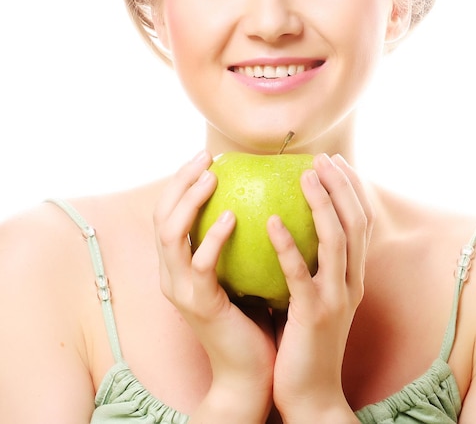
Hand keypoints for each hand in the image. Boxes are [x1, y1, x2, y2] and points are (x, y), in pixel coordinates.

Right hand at [153, 151, 274, 421]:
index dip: (182, 181)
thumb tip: (263, 196)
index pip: (169, 213)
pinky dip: (213, 238)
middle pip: (160, 216)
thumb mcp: (242, 269)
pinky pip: (200, 265)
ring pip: (170, 235)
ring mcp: (181, 291)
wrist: (251, 371)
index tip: (207, 156)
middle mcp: (171, 274)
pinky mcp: (199, 306)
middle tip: (205, 157)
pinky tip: (232, 217)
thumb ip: (240, 239)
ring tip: (212, 178)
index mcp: (180, 265)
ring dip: (188, 202)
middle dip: (179, 181)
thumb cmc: (252, 315)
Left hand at [268, 153, 372, 422]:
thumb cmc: (307, 342)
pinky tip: (272, 221)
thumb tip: (290, 227)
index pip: (360, 222)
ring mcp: (336, 298)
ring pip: (337, 240)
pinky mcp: (313, 315)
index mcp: (353, 277)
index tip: (335, 162)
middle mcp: (352, 282)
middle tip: (323, 158)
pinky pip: (300, 273)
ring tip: (306, 176)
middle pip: (355, 222)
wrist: (312, 395)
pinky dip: (288, 244)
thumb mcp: (317, 299)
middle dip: (342, 186)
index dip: (352, 189)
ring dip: (323, 203)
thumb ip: (313, 266)